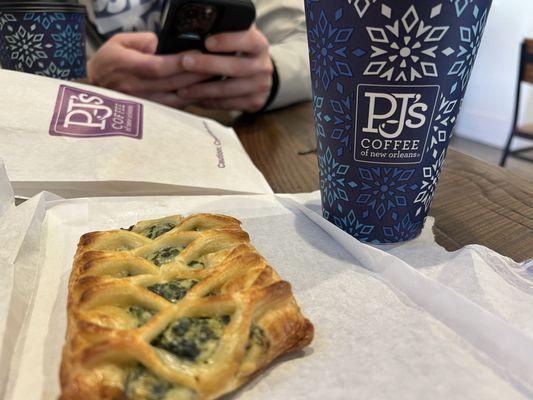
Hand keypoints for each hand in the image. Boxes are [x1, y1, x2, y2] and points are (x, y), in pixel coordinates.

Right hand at [87, 32, 211, 107]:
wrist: (93, 90)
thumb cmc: (108, 63)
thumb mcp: (118, 41)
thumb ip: (142, 39)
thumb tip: (161, 44)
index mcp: (127, 66)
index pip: (158, 67)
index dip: (180, 63)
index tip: (198, 55)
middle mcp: (135, 88)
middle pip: (171, 84)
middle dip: (196, 75)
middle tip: (216, 66)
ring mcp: (143, 104)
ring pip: (175, 100)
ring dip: (196, 90)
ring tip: (214, 81)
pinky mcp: (149, 114)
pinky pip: (173, 109)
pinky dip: (189, 102)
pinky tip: (202, 94)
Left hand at [177, 26, 273, 112]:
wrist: (260, 76)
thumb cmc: (242, 53)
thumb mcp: (239, 37)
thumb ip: (224, 31)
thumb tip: (198, 30)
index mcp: (259, 45)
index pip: (248, 40)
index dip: (228, 41)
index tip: (207, 42)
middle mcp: (263, 66)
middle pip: (236, 67)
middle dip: (208, 65)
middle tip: (185, 62)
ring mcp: (260, 86)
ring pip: (228, 90)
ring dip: (203, 89)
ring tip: (183, 88)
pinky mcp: (254, 102)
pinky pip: (228, 104)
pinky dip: (209, 102)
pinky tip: (195, 98)